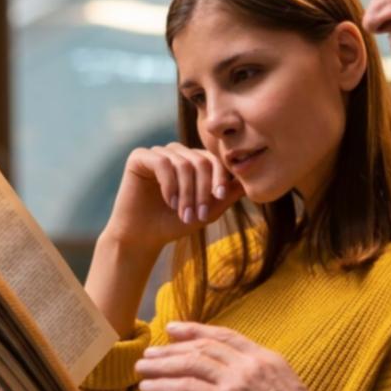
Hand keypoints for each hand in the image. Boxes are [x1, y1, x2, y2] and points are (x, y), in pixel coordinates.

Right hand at [103, 144, 244, 254]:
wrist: (142, 237)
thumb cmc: (174, 223)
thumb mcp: (207, 210)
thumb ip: (226, 195)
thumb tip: (250, 181)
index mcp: (193, 162)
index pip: (214, 160)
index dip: (219, 176)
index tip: (219, 196)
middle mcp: (177, 153)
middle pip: (201, 161)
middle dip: (203, 190)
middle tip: (199, 215)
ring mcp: (158, 153)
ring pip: (183, 163)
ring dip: (187, 192)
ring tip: (184, 214)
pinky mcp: (140, 157)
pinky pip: (162, 163)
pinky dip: (170, 185)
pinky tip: (170, 202)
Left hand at [133, 322, 323, 390]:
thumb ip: (262, 386)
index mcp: (266, 359)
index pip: (226, 337)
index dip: (198, 331)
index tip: (176, 329)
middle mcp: (248, 364)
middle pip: (203, 347)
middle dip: (173, 347)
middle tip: (151, 350)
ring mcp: (235, 381)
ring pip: (190, 363)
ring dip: (162, 364)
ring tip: (142, 367)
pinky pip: (185, 388)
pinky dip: (163, 386)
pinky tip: (148, 388)